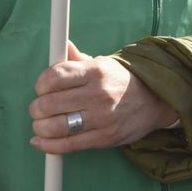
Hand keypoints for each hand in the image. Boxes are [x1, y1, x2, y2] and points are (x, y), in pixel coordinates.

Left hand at [28, 40, 177, 153]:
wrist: (154, 101)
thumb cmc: (121, 81)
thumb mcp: (102, 65)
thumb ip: (77, 59)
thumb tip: (61, 45)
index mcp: (95, 72)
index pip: (55, 76)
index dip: (41, 83)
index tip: (41, 88)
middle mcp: (98, 94)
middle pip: (50, 104)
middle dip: (36, 108)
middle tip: (38, 108)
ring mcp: (101, 118)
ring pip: (56, 126)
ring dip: (40, 127)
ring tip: (40, 124)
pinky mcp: (104, 138)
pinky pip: (68, 145)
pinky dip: (48, 145)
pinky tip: (40, 140)